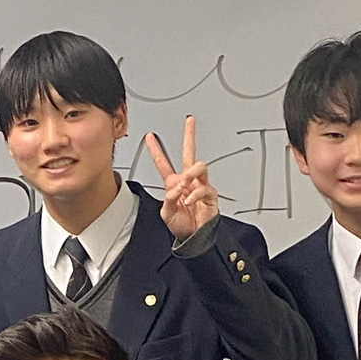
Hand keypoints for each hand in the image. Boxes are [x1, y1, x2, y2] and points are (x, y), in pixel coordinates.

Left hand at [146, 116, 219, 242]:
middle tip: (189, 121)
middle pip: (189, 152)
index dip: (156, 150)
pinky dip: (194, 195)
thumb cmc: (182, 226)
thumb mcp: (166, 213)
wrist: (195, 238)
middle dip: (190, 135)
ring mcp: (200, 185)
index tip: (150, 137)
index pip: (163, 163)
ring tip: (184, 186)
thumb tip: (175, 188)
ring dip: (190, 174)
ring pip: (199, 166)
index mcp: (174, 183)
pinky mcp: (210, 194)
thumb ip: (168, 199)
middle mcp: (188, 181)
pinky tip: (190, 202)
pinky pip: (203, 188)